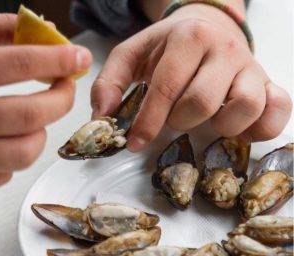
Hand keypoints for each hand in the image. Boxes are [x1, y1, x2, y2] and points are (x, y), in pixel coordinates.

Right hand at [0, 14, 91, 192]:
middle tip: (64, 88)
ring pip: (25, 151)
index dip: (58, 59)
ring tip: (33, 119)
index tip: (77, 58)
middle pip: (30, 113)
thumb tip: (46, 31)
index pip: (18, 64)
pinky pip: (5, 174)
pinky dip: (12, 156)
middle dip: (62, 98)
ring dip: (41, 132)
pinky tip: (0, 139)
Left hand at [91, 4, 291, 150]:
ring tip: (205, 125)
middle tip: (172, 120)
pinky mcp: (269, 83)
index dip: (149, 120)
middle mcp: (224, 49)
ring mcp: (250, 67)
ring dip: (221, 127)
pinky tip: (237, 132)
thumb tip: (102, 116)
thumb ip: (109, 82)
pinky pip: (279, 109)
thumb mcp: (130, 54)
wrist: (206, 25)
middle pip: (204, 100)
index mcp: (188, 37)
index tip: (134, 142)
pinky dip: (261, 128)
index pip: (168, 86)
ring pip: (246, 105)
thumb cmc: (166, 47)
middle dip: (180, 121)